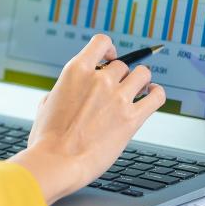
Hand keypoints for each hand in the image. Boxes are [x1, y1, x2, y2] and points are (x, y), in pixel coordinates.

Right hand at [10, 34, 165, 203]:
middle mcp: (100, 79)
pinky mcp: (132, 118)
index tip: (110, 59)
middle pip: (123, 65)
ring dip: (141, 81)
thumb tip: (72, 90)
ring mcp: (117, 97)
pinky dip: (157, 93)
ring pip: (143, 74)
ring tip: (138, 90)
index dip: (109, 49)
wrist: (56, 162)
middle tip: (119, 88)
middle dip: (121, 76)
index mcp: (76, 71)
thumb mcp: (47, 104)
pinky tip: (153, 96)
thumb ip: (64, 90)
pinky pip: (157, 96)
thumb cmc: (47, 139)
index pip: (102, 42)